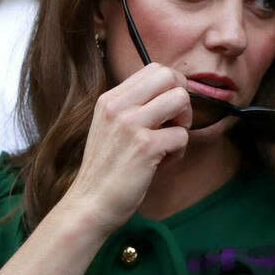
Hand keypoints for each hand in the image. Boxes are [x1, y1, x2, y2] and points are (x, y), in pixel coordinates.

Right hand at [64, 63, 193, 234]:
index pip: (154, 69)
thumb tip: (171, 93)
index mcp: (110, 99)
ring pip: (181, 99)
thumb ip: (135, 108)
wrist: (90, 204)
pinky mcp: (145, 147)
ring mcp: (131, 124)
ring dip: (184, 122)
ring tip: (169, 141)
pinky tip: (162, 163)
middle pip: (170, 76)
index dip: (172, 87)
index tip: (169, 109)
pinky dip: (179, 151)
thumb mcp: (111, 127)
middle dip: (183, 98)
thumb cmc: (108, 169)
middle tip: (174, 122)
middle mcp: (118, 106)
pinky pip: (182, 135)